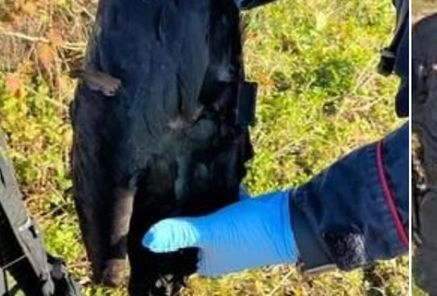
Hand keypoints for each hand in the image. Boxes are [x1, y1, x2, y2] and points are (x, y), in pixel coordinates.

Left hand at [143, 189, 297, 275]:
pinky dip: (215, 191)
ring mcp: (231, 231)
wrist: (292, 220)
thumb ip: (181, 233)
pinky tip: (204, 174)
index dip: (162, 239)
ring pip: (206, 216)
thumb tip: (146, 242)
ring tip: (174, 180)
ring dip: (195, 202)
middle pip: (190, 232)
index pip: (176, 254)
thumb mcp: (211, 230)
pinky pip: (223, 201)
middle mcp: (218, 249)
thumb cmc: (250, 232)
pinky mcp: (243, 213)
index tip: (144, 218)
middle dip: (177, 216)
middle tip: (156, 192)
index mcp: (207, 262)